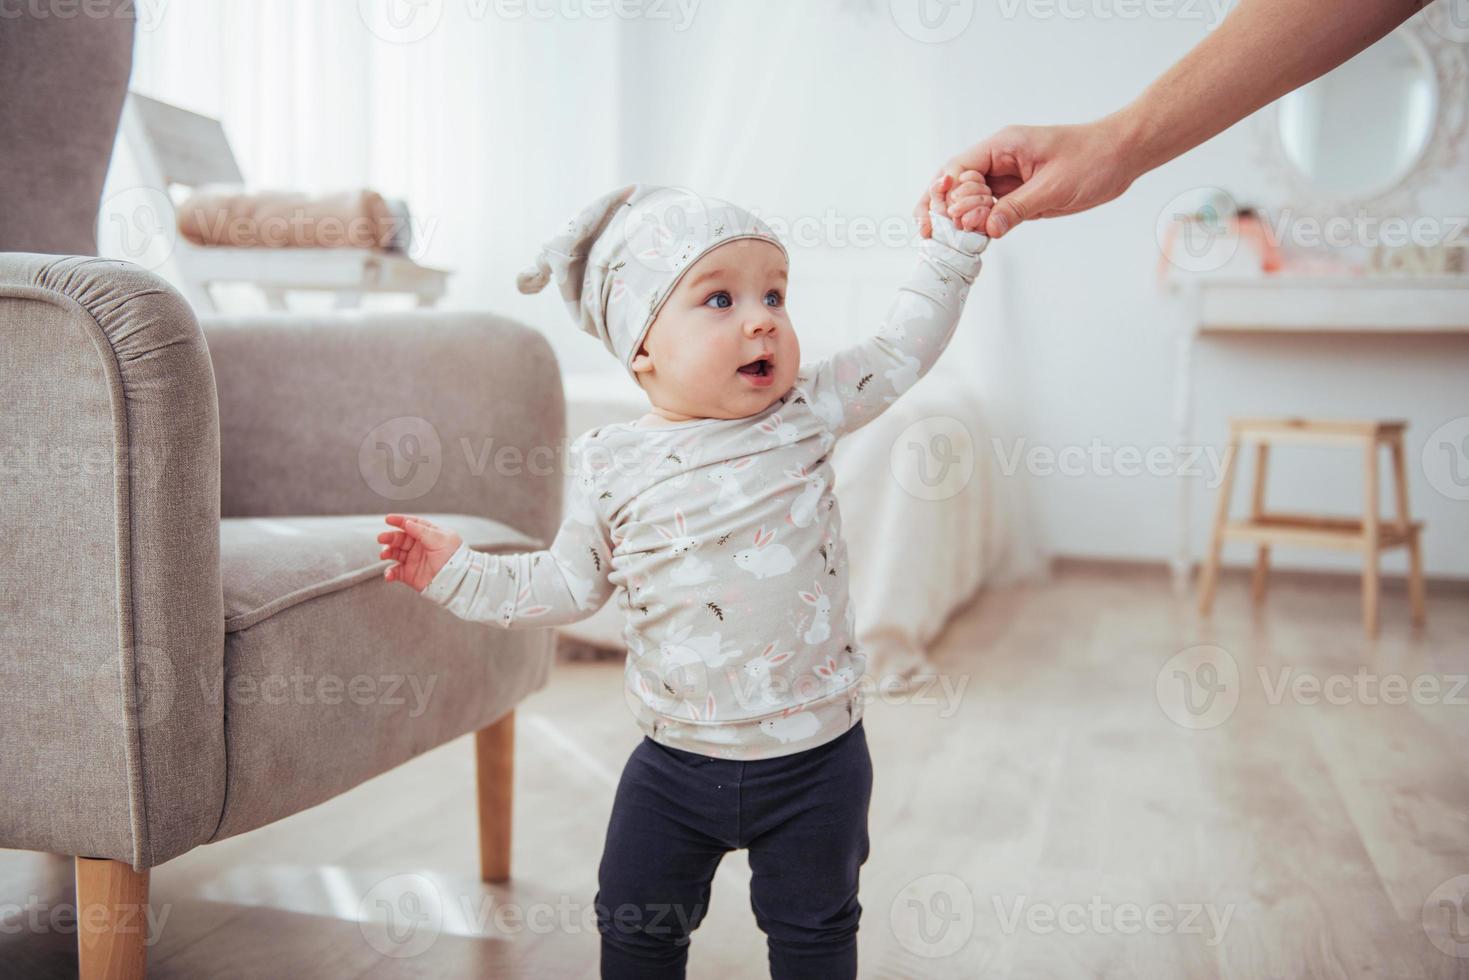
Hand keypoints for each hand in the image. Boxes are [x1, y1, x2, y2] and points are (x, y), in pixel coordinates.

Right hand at [378, 514, 462, 591]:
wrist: (458, 581)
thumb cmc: (454, 558)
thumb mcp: (440, 539)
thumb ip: (422, 531)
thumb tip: (407, 523)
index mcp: (429, 535)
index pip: (412, 524)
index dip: (400, 521)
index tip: (388, 519)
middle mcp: (419, 546)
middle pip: (400, 538)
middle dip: (390, 537)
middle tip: (381, 538)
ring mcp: (413, 560)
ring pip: (395, 553)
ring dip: (387, 552)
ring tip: (384, 555)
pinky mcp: (409, 575)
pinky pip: (395, 572)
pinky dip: (389, 573)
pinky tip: (389, 575)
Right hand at [914, 119, 1136, 238]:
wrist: (1121, 155)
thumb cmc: (1093, 158)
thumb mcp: (1053, 186)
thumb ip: (1017, 208)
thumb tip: (987, 228)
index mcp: (1003, 147)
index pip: (958, 169)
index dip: (944, 192)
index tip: (946, 216)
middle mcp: (999, 162)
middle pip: (954, 185)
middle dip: (948, 209)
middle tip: (957, 232)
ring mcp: (1006, 180)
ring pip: (968, 200)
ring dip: (961, 220)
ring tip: (964, 238)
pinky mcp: (1017, 195)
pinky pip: (988, 211)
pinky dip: (979, 225)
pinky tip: (976, 238)